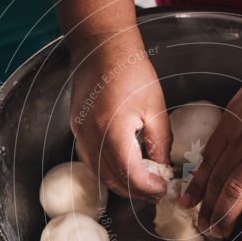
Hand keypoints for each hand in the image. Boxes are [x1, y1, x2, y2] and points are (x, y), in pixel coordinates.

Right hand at [68, 31, 170, 199]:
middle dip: (137, 192)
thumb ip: (159, 143)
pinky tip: (125, 170)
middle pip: (113, 181)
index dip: (149, 188)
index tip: (164, 189)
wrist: (102, 48)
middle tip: (157, 192)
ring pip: (100, 175)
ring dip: (122, 185)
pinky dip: (109, 172)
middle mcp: (92, 137)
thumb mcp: (155, 108)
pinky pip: (91, 162)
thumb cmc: (131, 71)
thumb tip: (164, 170)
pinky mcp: (77, 131)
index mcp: (113, 131)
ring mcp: (81, 135)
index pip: (131, 176)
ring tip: (144, 185)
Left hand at [180, 51, 241, 237]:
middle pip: (220, 179)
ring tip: (220, 233)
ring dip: (227, 214)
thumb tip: (228, 139)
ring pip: (239, 190)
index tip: (187, 201)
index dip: (197, 185)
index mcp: (233, 123)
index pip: (208, 160)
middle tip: (204, 225)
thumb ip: (237, 120)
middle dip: (208, 206)